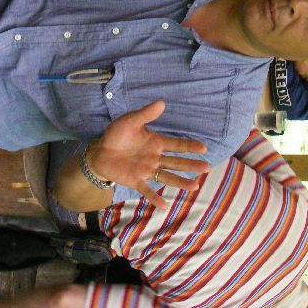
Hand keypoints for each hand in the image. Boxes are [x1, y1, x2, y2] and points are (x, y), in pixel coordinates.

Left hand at [88, 100, 209, 208]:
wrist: (99, 150)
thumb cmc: (117, 134)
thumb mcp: (130, 121)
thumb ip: (145, 114)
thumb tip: (161, 102)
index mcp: (156, 143)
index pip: (176, 145)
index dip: (190, 146)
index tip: (203, 148)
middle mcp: (155, 158)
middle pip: (176, 162)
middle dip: (191, 165)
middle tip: (207, 167)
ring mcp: (146, 170)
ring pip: (166, 177)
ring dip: (180, 182)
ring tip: (194, 186)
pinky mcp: (135, 180)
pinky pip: (146, 190)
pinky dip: (154, 197)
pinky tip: (164, 205)